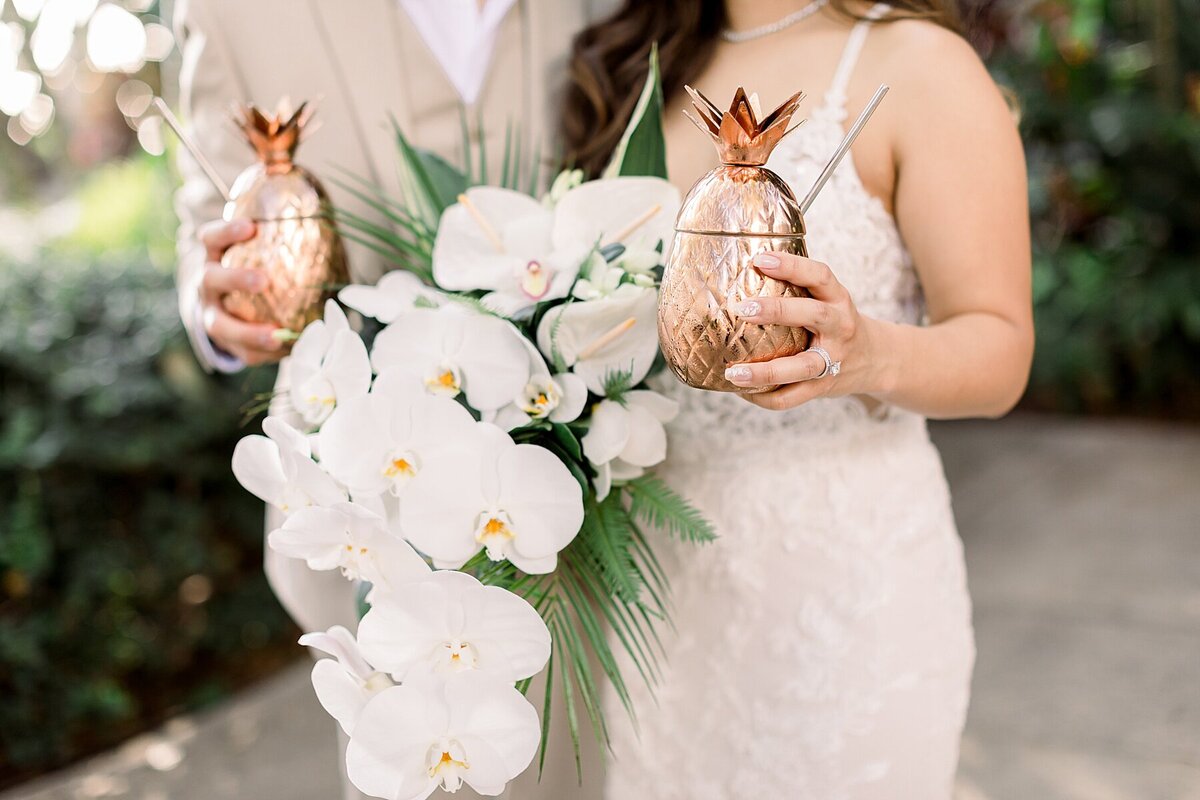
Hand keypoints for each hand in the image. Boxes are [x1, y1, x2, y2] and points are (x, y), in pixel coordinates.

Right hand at [197, 219, 283, 365]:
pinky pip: (242, 352)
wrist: (233, 305)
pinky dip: (263, 354)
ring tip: (276, 336)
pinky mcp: (226, 343)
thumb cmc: (257, 265)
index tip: (251, 227)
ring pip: (220, 325)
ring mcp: (212, 315)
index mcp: (215, 256)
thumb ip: (274, 214)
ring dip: (247, 332)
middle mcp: (208, 285)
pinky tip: (288, 352)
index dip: (227, 231)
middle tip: (263, 280)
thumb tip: (284, 171)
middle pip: (212, 279)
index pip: (211, 238)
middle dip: (236, 279)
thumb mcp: (260, 241)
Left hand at [723, 251, 884, 411]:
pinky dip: (764, 397)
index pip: (819, 275)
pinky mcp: (824, 387)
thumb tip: (742, 274)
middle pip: (813, 315)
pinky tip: (743, 391)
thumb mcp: (828, 301)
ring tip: (733, 373)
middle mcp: (840, 327)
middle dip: (777, 311)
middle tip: (742, 310)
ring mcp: (834, 360)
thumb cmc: (836, 324)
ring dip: (764, 372)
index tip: (760, 260)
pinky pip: (792, 397)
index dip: (792, 266)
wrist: (876, 359)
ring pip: (800, 368)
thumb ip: (798, 291)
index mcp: (838, 300)